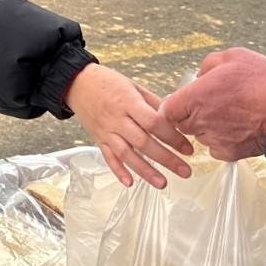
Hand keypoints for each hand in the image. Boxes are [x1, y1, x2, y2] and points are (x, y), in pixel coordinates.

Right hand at [65, 64, 192, 188]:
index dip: (172, 137)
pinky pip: (108, 157)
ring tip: (163, 183)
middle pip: (143, 142)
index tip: (187, 148)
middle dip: (166, 158)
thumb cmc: (107, 82)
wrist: (77, 83)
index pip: (153, 123)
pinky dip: (118, 171)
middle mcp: (117, 119)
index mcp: (128, 102)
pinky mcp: (98, 139)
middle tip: (184, 171)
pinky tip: (130, 183)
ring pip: (126, 154)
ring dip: (145, 170)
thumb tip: (175, 117)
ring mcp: (106, 131)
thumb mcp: (133, 85)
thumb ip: (153, 103)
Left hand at [160, 48, 265, 161]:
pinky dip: (223, 140)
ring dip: (208, 127)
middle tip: (213, 103)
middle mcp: (200, 122)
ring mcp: (214, 140)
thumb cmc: (263, 83)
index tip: (186, 99)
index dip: (175, 104)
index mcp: (195, 98)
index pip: (167, 109)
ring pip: (200, 135)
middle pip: (182, 123)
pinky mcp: (229, 153)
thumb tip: (200, 75)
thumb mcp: (234, 56)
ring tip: (232, 113)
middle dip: (191, 114)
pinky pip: (217, 148)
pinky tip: (238, 127)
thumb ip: (209, 64)